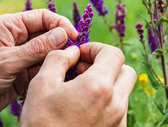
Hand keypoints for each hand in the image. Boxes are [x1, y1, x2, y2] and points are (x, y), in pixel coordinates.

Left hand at [0, 9, 77, 124]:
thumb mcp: (7, 61)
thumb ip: (36, 48)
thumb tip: (63, 34)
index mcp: (8, 26)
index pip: (41, 17)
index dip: (60, 24)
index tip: (74, 35)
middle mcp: (16, 38)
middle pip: (46, 33)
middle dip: (61, 41)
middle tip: (76, 51)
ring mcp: (20, 54)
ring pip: (47, 50)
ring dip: (58, 56)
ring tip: (71, 63)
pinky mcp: (23, 70)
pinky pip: (42, 65)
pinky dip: (51, 68)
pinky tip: (61, 73)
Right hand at [20, 42, 135, 126]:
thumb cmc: (41, 124)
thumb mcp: (41, 85)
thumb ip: (58, 59)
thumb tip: (72, 51)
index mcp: (99, 87)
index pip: (114, 54)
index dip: (97, 48)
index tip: (82, 54)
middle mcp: (116, 104)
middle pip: (125, 71)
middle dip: (107, 64)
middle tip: (84, 70)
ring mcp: (119, 121)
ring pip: (123, 90)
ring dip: (107, 82)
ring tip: (81, 90)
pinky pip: (119, 108)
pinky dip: (106, 100)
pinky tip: (84, 107)